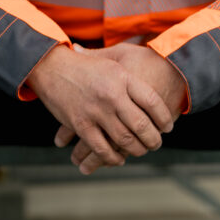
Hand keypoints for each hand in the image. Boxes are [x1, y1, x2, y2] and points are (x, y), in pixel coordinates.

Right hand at [26, 43, 174, 174]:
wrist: (51, 67)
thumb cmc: (85, 65)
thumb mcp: (112, 60)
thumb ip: (131, 73)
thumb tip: (156, 73)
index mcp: (122, 77)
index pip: (152, 101)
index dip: (164, 117)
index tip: (168, 126)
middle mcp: (112, 95)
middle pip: (142, 125)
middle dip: (153, 139)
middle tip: (156, 143)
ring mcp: (96, 111)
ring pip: (125, 140)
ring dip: (137, 150)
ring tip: (142, 151)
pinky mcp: (81, 125)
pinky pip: (102, 149)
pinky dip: (113, 158)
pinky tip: (119, 158)